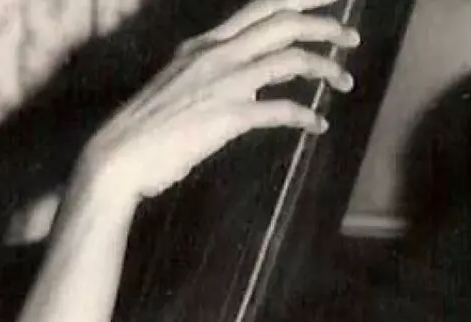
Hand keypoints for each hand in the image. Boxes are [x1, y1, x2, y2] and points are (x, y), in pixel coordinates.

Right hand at [75, 0, 358, 212]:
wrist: (118, 157)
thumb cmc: (149, 129)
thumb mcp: (184, 85)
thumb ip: (217, 76)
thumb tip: (253, 83)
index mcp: (206, 45)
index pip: (260, 8)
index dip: (299, 0)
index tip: (330, 1)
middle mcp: (216, 54)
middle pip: (283, 22)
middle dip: (324, 24)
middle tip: (352, 37)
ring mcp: (223, 82)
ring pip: (289, 58)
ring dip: (326, 67)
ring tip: (346, 81)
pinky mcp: (228, 115)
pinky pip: (281, 109)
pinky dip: (306, 116)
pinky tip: (318, 126)